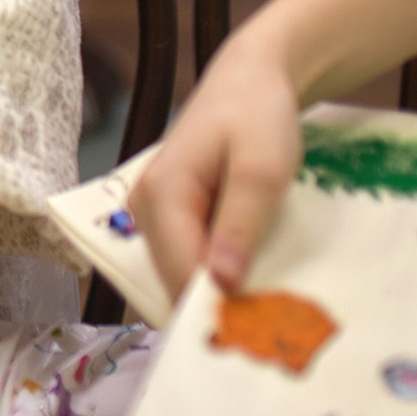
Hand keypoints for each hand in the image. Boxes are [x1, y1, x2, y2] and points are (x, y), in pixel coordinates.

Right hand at [129, 31, 303, 298]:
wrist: (250, 81)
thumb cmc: (258, 118)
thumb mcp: (262, 170)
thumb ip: (240, 224)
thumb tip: (222, 284)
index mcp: (160, 195)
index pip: (180, 272)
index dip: (217, 307)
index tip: (264, 334)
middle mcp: (143, 208)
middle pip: (175, 278)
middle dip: (218, 303)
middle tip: (273, 324)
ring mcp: (150, 213)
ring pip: (180, 274)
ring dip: (219, 293)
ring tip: (268, 305)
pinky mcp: (167, 217)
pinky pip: (187, 259)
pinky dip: (217, 276)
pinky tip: (253, 280)